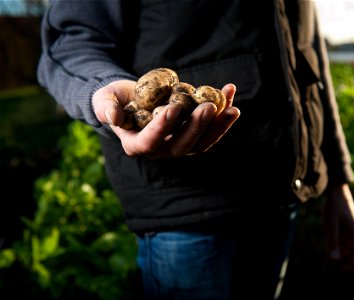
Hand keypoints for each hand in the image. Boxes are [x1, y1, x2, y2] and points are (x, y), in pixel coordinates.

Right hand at [92, 80, 240, 157]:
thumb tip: (114, 117)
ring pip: (201, 142)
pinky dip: (222, 114)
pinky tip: (230, 93)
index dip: (162, 128)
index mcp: (136, 144)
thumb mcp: (104, 100)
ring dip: (218, 126)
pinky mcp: (192, 135)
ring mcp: (178, 144)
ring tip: (232, 107)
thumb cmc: (114, 99)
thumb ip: (106, 108)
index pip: (149, 142)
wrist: (131, 99)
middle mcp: (160, 150)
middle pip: (182, 146)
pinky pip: (210, 129)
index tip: (173, 108)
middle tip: (209, 106)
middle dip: (197, 127)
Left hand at [324, 183, 353, 270]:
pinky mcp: (351, 223)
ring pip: (351, 245)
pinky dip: (342, 242)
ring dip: (343, 250)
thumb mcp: (331, 224)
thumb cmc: (334, 206)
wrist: (337, 189)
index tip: (340, 270)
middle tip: (334, 265)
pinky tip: (331, 239)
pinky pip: (348, 237)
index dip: (350, 265)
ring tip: (330, 250)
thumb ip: (332, 241)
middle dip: (347, 260)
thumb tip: (334, 260)